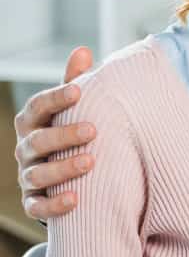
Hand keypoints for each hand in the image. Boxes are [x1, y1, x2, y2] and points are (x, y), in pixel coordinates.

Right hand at [15, 47, 94, 219]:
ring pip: (37, 174)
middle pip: (38, 141)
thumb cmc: (68, 132)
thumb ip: (74, 82)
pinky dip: (53, 204)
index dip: (55, 99)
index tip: (77, 90)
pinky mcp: (33, 202)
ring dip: (63, 168)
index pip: (37, 107)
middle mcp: (26, 149)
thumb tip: (83, 49)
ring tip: (91, 162)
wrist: (64, 174)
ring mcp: (27, 176)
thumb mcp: (70, 109)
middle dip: (64, 135)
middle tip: (93, 130)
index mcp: (33, 123)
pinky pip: (37, 207)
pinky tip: (74, 200)